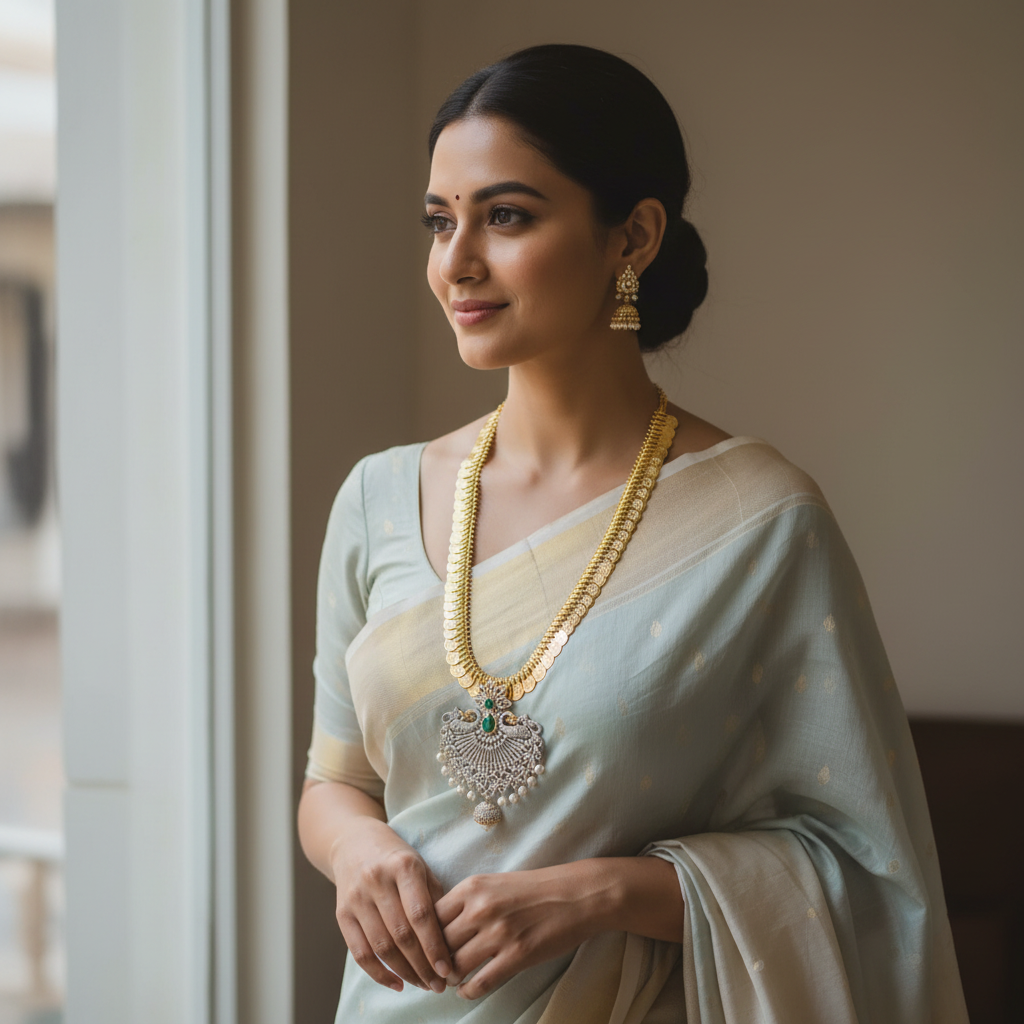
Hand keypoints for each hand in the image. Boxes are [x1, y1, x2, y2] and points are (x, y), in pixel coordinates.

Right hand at [331, 817, 451, 993]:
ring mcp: (357, 897)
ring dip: (404, 973)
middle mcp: (377, 880)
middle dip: (422, 965)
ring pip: (381, 947)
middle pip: (401, 934)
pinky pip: (360, 952)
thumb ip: (435, 898)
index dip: (435, 946)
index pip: (421, 914)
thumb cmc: (396, 858)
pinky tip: (397, 984)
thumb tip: (452, 941)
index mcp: (403, 866)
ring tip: (423, 985)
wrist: (353, 842)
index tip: (448, 970)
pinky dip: (378, 973)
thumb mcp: (420, 866)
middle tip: (438, 985)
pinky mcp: (341, 913)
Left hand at [435, 863, 610, 999]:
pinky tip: (468, 990)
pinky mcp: (517, 955)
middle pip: (439, 943)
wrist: (576, 894)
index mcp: (472, 887)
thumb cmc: (534, 889)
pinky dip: (468, 991)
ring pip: (456, 966)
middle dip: (434, 961)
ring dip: (450, 978)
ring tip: (450, 981)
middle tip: (432, 971)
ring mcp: (499, 932)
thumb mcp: (494, 884)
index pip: (430, 916)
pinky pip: (480, 982)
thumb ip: (467, 902)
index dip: (423, 937)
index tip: (423, 949)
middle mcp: (481, 908)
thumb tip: (439, 928)